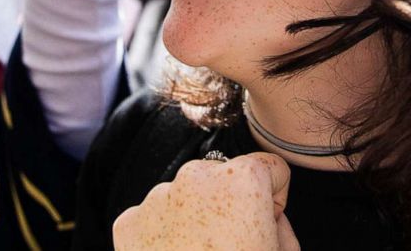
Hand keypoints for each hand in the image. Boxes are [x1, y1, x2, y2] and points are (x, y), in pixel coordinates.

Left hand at [114, 152, 298, 250]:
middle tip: (233, 248)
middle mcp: (195, 176)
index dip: (274, 201)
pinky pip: (156, 218)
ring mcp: (156, 197)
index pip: (271, 168)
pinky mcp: (129, 221)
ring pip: (187, 196)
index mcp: (241, 179)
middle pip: (224, 177)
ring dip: (197, 218)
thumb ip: (281, 225)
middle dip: (231, 205)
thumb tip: (266, 216)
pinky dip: (165, 236)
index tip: (266, 227)